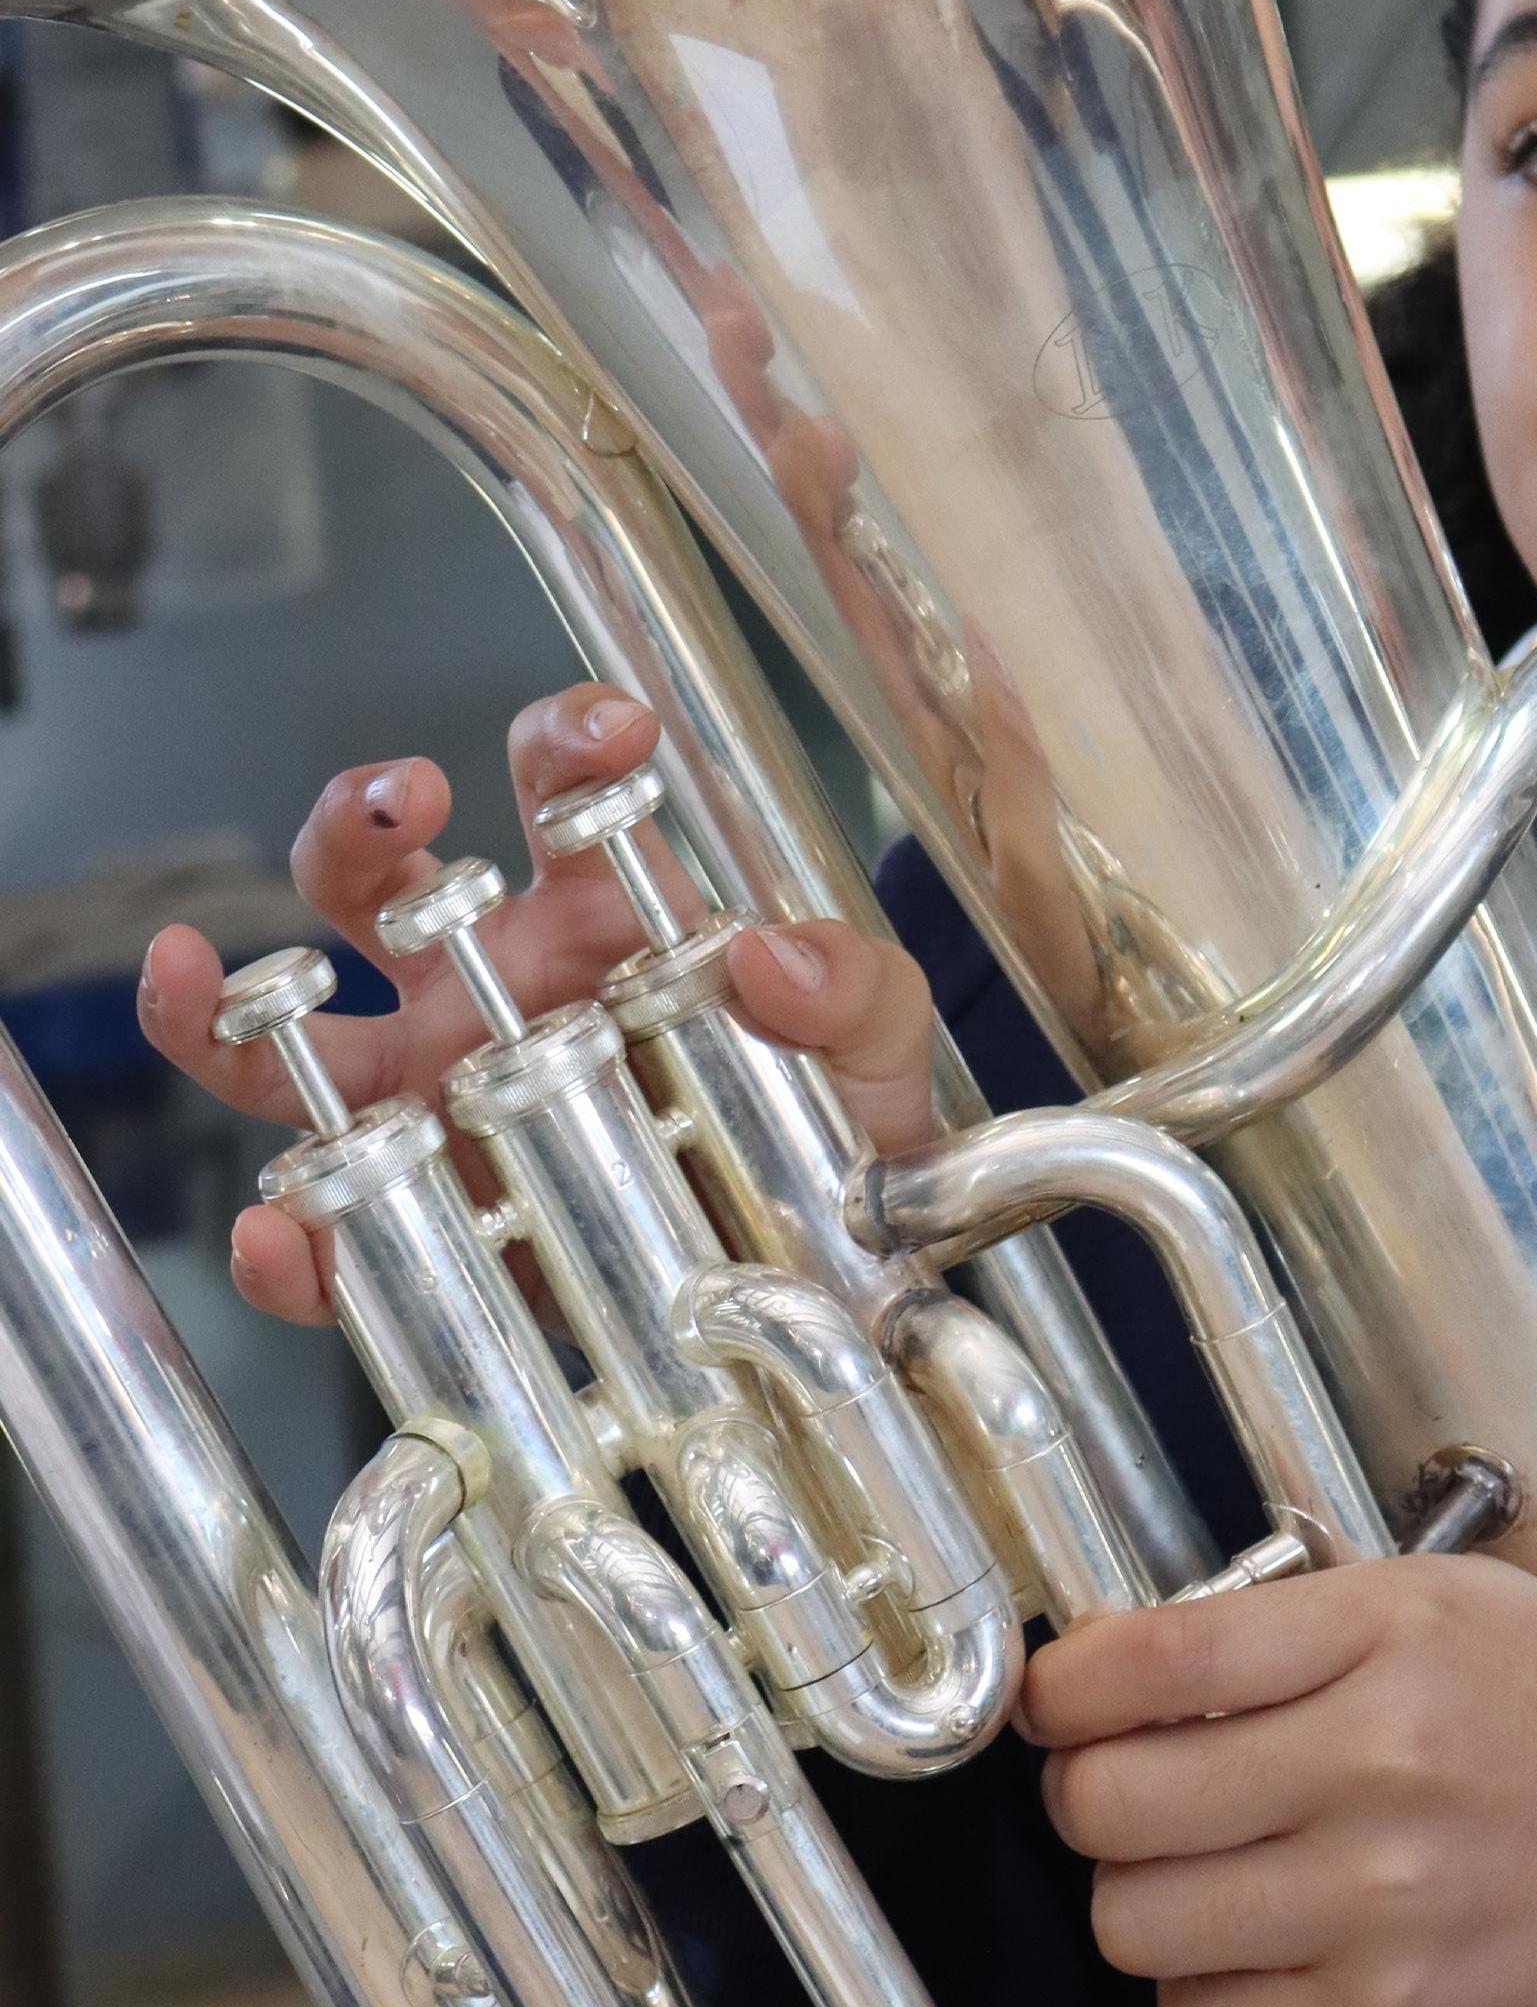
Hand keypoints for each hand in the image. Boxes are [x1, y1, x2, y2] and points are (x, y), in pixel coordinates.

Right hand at [137, 683, 943, 1324]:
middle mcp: (489, 993)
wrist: (829, 1274)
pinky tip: (279, 1236)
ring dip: (222, 1003)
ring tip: (194, 970)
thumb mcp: (873, 1051)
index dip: (565, 742)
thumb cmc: (831, 1128)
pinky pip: (332, 1238)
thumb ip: (852, 991)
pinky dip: (289, 1244)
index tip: (610, 733)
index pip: (555, 792)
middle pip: (370, 879)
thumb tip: (772, 957)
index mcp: (596, 920)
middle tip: (400, 804)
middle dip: (358, 821)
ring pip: (289, 1041)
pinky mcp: (426, 1230)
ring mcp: (437, 1105)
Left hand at [1021, 1554, 1536, 2006]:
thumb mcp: (1425, 1600)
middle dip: (1090, 1795)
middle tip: (1130, 1787)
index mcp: (1381, 1641)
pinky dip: (1200, 1993)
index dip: (1063, 1692)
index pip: (1152, 1666)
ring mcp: (1377, 1905)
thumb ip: (1271, 1622)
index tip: (1060, 1705)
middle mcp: (1375, 1770)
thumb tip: (1102, 1673)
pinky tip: (1253, 1945)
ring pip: (1133, 1926)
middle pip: (1109, 1807)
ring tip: (1203, 1869)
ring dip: (1141, 1898)